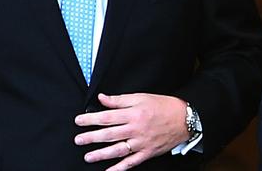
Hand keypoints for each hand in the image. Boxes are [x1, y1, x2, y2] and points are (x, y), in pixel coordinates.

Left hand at [74, 93, 188, 169]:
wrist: (184, 119)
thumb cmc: (163, 106)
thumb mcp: (141, 97)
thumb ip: (120, 100)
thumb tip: (102, 98)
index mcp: (134, 113)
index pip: (107, 117)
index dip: (91, 119)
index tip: (79, 121)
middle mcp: (136, 129)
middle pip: (109, 134)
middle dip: (91, 137)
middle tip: (77, 140)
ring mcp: (141, 143)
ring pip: (117, 150)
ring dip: (101, 154)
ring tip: (87, 157)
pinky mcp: (147, 153)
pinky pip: (131, 163)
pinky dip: (119, 169)